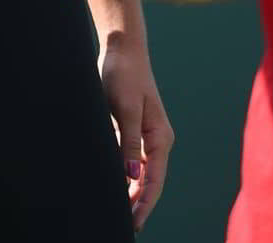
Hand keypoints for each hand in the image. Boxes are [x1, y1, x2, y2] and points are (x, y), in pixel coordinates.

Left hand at [100, 36, 173, 230]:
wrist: (122, 49)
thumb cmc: (125, 75)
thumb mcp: (125, 108)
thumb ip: (129, 142)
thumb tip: (132, 176)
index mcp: (160, 138)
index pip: (153, 182)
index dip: (143, 205)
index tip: (133, 225)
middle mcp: (156, 142)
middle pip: (148, 182)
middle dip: (137, 205)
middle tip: (121, 225)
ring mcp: (145, 137)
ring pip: (139, 174)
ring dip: (130, 193)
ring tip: (116, 213)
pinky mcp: (133, 130)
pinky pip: (130, 161)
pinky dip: (124, 176)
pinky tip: (112, 186)